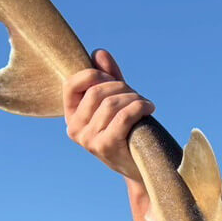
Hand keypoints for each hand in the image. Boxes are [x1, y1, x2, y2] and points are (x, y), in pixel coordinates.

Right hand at [63, 48, 154, 181]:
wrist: (143, 168)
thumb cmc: (130, 132)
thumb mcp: (117, 102)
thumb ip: (109, 78)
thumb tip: (99, 53)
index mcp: (72, 116)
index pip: (71, 84)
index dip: (94, 75)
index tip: (113, 78)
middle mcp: (74, 129)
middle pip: (96, 92)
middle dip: (120, 87)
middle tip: (137, 95)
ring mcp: (88, 140)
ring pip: (110, 103)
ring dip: (133, 98)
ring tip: (145, 104)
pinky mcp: (105, 147)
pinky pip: (122, 116)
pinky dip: (139, 107)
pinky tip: (150, 108)